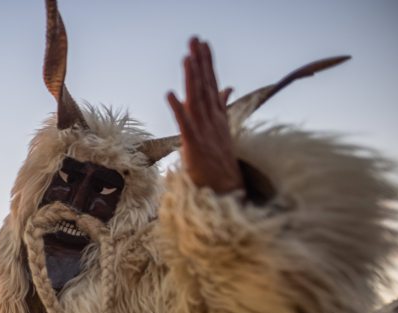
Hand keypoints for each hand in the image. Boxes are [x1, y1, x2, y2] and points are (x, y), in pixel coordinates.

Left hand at [167, 37, 242, 194]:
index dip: (207, 63)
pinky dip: (178, 108)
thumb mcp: (222, 128)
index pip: (212, 83)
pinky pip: (184, 124)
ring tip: (186, 58)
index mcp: (217, 115)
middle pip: (205, 86)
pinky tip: (170, 94)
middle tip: (194, 40)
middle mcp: (212, 119)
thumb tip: (227, 86)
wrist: (226, 187)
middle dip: (200, 62)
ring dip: (192, 78)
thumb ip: (222, 105)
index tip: (203, 43)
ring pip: (196, 100)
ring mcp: (203, 131)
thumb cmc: (220, 160)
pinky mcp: (193, 145)